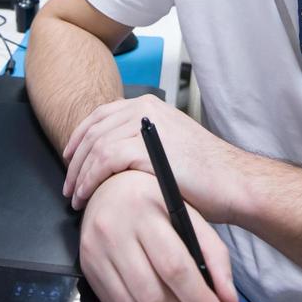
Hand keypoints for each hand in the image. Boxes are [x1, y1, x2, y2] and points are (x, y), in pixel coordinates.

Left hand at [63, 94, 244, 221]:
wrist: (232, 183)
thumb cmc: (206, 173)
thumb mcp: (167, 146)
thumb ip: (141, 142)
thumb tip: (113, 157)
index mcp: (148, 105)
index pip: (101, 115)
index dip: (80, 138)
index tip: (69, 159)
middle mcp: (144, 108)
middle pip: (93, 130)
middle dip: (75, 161)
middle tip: (68, 186)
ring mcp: (144, 125)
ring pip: (95, 146)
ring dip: (79, 175)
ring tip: (75, 197)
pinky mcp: (144, 147)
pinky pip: (103, 161)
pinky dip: (89, 180)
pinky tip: (86, 196)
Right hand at [79, 170, 238, 301]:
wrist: (109, 185)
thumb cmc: (155, 201)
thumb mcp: (189, 214)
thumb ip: (214, 255)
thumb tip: (229, 300)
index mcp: (145, 209)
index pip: (175, 267)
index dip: (200, 301)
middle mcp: (115, 228)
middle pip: (154, 294)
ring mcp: (96, 249)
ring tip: (175, 301)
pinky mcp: (87, 264)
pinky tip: (152, 298)